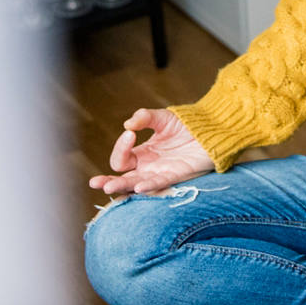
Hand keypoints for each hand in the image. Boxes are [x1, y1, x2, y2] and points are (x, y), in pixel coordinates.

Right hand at [87, 107, 213, 195]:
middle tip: (95, 181)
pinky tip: (138, 186)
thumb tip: (127, 125)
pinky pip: (159, 184)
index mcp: (142, 153)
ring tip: (108, 187)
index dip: (121, 146)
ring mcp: (160, 173)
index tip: (130, 133)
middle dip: (107, 180)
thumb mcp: (162, 117)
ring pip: (135, 185)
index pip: (122, 157)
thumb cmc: (187, 125)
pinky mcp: (175, 177)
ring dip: (122, 186)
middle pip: (122, 177)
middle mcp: (148, 167)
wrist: (211, 130)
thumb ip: (144, 118)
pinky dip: (148, 186)